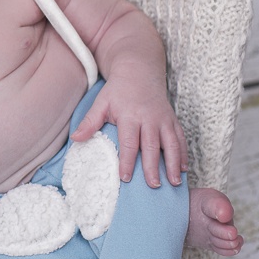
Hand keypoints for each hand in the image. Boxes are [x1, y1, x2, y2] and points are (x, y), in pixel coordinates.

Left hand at [70, 75, 187, 187]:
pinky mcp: (173, 120)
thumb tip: (75, 138)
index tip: (125, 178)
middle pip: (152, 146)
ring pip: (171, 144)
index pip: (128, 142)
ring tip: (174, 182)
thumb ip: (90, 122)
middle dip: (153, 167)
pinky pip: (180, 138)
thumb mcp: (101, 103)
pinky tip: (184, 168)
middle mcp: (149, 119)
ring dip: (174, 164)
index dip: (127, 161)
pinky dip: (183, 153)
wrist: (139, 72)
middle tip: (153, 186)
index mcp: (130, 116)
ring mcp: (164, 119)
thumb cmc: (117, 91)